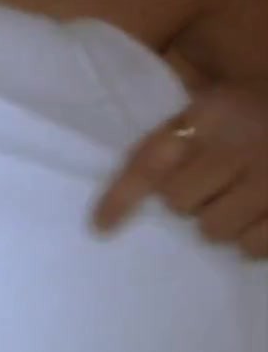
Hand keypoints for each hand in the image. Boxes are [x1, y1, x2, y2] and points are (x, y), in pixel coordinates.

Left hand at [94, 81, 267, 259]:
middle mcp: (241, 145)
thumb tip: (123, 197)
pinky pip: (253, 247)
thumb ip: (178, 137)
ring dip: (221, 222)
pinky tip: (262, 218)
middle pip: (180, 204)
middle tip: (212, 186)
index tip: (100, 227)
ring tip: (241, 200)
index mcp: (214, 112)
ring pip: (214, 230)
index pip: (152, 160)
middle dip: (189, 200)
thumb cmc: (260, 110)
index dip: (122, 197)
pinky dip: (253, 240)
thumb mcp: (217, 104)